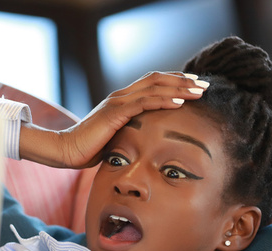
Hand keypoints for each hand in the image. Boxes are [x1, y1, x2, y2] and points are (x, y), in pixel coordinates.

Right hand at [19, 72, 207, 168]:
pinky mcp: (115, 112)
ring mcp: (118, 102)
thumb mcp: (116, 138)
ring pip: (154, 87)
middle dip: (183, 81)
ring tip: (199, 91)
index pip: (153, 83)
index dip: (175, 82)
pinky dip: (164, 100)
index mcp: (122, 100)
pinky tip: (180, 102)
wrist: (67, 150)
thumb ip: (131, 133)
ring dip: (179, 88)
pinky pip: (144, 102)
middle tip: (205, 85)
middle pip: (158, 79)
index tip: (195, 87)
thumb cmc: (90, 149)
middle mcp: (121, 95)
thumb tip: (148, 142)